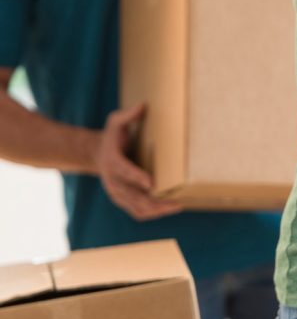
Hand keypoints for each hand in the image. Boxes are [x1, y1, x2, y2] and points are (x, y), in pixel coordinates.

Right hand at [93, 103, 182, 220]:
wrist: (96, 153)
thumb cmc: (112, 136)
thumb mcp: (116, 121)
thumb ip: (129, 115)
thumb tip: (143, 105)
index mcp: (112, 161)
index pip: (125, 171)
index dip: (137, 177)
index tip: (151, 183)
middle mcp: (113, 181)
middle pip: (133, 196)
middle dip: (155, 201)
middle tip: (176, 202)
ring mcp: (117, 193)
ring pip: (137, 208)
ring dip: (157, 210)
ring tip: (177, 206)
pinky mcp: (122, 200)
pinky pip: (137, 212)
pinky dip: (152, 213)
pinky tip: (168, 210)